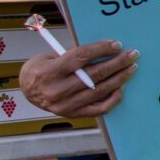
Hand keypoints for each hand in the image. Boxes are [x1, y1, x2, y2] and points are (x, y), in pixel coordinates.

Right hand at [18, 40, 137, 118]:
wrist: (27, 91)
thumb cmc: (40, 69)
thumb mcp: (49, 56)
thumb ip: (72, 55)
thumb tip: (102, 49)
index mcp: (48, 72)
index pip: (80, 57)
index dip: (101, 49)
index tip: (116, 44)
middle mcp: (56, 90)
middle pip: (94, 74)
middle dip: (117, 63)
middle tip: (132, 55)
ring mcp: (65, 105)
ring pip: (99, 91)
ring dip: (119, 79)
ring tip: (131, 69)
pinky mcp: (73, 114)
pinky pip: (99, 109)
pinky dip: (113, 98)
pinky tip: (121, 87)